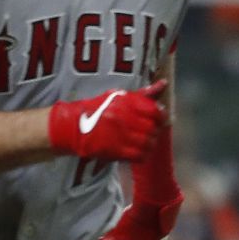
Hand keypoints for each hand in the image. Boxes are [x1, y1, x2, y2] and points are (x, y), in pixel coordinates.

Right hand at [48, 81, 168, 161]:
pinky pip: (139, 156)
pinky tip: (138, 151)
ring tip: (144, 142)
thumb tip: (163, 84)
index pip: (155, 111)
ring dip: (149, 144)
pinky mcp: (115, 150)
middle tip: (150, 132)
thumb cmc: (99, 109)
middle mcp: (123, 118)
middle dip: (154, 131)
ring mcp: (120, 135)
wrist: (75, 126)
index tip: (158, 118)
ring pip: (148, 143)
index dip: (160, 116)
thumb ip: (143, 93)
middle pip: (152, 128)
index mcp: (125, 103)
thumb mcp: (119, 96)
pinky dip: (142, 155)